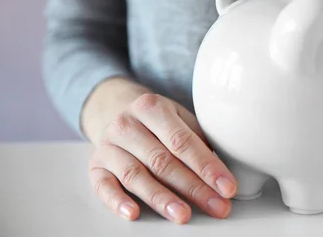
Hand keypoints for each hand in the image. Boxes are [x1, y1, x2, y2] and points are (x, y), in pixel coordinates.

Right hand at [87, 93, 236, 223]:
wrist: (115, 112)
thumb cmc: (158, 122)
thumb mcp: (179, 118)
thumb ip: (198, 140)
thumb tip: (223, 172)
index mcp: (151, 107)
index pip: (183, 141)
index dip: (207, 166)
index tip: (227, 187)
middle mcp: (126, 124)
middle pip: (163, 161)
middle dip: (193, 187)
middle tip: (217, 206)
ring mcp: (108, 145)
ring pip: (135, 175)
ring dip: (161, 199)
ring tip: (183, 215)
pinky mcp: (95, 166)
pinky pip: (103, 186)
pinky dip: (117, 201)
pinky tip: (134, 213)